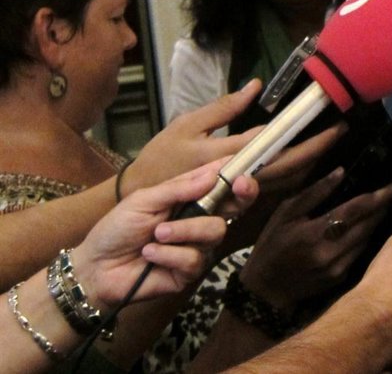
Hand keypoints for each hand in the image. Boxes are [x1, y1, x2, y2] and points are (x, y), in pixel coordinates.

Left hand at [72, 158, 258, 307]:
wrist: (95, 267)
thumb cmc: (116, 228)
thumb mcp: (144, 200)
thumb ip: (178, 188)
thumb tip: (213, 174)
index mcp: (190, 199)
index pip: (221, 184)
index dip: (238, 176)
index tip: (244, 170)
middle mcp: (199, 220)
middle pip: (235, 208)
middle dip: (240, 196)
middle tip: (238, 186)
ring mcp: (197, 247)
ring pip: (215, 232)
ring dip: (185, 230)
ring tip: (156, 235)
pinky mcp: (189, 273)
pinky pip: (195, 259)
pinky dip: (170, 254)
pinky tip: (150, 255)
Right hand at [123, 80, 344, 196]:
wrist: (141, 198)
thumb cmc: (161, 156)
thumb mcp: (187, 124)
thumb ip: (223, 108)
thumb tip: (255, 86)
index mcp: (222, 156)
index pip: (270, 145)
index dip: (300, 133)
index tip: (322, 118)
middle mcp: (235, 177)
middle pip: (286, 167)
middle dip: (317, 148)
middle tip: (339, 129)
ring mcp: (239, 192)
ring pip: (284, 180)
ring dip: (310, 161)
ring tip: (328, 138)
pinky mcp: (239, 199)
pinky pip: (274, 187)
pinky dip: (294, 171)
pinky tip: (306, 154)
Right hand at [239, 168, 391, 310]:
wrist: (264, 290)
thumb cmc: (271, 246)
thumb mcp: (286, 213)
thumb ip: (314, 193)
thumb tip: (341, 172)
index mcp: (316, 232)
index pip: (356, 209)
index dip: (378, 197)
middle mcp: (330, 252)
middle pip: (367, 225)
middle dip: (382, 209)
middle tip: (391, 195)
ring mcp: (337, 268)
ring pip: (367, 240)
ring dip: (376, 223)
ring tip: (381, 208)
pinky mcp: (340, 279)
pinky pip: (359, 254)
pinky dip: (365, 239)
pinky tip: (365, 229)